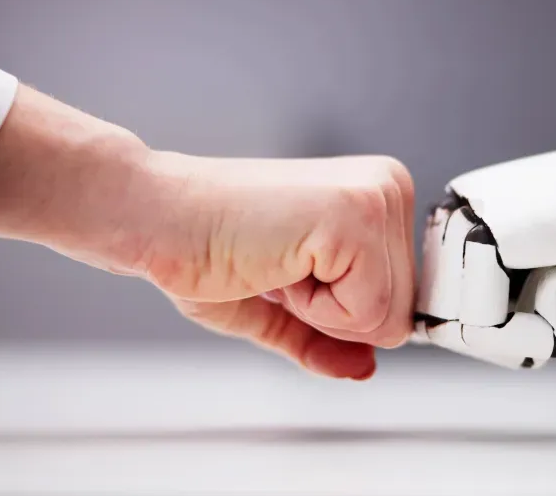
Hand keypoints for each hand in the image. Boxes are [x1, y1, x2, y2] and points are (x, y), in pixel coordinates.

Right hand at [0, 85, 415, 379]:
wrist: (154, 216)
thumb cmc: (203, 246)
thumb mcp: (279, 309)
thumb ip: (328, 340)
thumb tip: (366, 369)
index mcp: (375, 197)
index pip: (401, 301)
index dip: (338, 316)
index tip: (289, 274)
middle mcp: (388, 188)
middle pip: (401, 314)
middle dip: (332, 317)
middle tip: (277, 270)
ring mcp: (378, 197)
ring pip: (388, 317)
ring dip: (320, 312)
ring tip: (276, 263)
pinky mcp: (357, 216)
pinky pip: (367, 311)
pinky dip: (313, 309)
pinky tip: (276, 263)